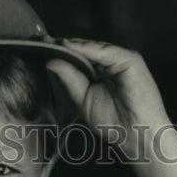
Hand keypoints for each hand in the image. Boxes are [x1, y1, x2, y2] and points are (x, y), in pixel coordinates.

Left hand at [47, 40, 170, 157]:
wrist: (137, 136)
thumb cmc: (115, 124)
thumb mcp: (84, 99)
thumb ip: (70, 80)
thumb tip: (50, 62)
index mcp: (102, 73)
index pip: (79, 58)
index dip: (60, 53)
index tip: (38, 48)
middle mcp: (112, 63)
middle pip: (84, 49)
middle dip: (62, 45)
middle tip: (39, 40)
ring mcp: (122, 60)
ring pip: (93, 47)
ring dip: (71, 44)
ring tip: (50, 41)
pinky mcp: (130, 60)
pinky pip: (105, 51)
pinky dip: (87, 48)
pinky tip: (70, 46)